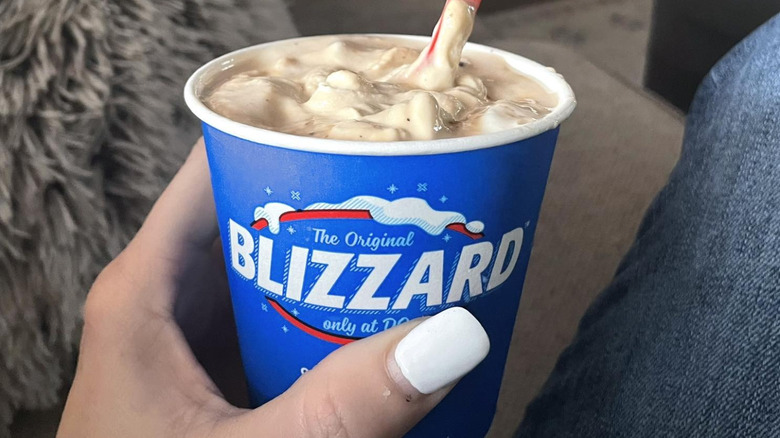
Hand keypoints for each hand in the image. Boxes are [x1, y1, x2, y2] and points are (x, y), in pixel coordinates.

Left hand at [57, 139, 489, 437]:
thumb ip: (344, 405)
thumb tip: (452, 338)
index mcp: (144, 289)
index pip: (214, 170)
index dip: (284, 134)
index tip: (360, 120)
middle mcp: (164, 298)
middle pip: (250, 212)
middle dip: (327, 194)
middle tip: (408, 181)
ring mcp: (191, 335)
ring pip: (267, 267)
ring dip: (331, 255)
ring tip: (406, 234)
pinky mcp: (215, 371)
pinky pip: (273, 315)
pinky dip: (322, 309)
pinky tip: (374, 312)